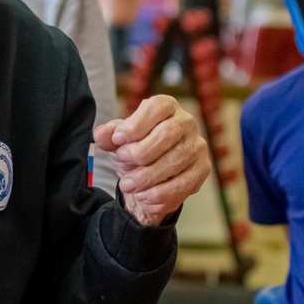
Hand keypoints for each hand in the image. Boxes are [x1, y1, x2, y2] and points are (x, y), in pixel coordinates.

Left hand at [92, 95, 209, 226]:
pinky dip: (160, 194)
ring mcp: (197, 146)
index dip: (136, 124)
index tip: (117, 140)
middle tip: (121, 161)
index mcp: (166, 107)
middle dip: (140, 152)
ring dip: (147, 177)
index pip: (156, 108)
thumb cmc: (135, 149)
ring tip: (127, 184)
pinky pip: (184, 184)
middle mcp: (186, 122)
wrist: (150, 176)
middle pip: (167, 134)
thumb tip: (102, 134)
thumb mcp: (118, 141)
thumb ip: (109, 136)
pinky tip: (143, 196)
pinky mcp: (202, 170)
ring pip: (175, 161)